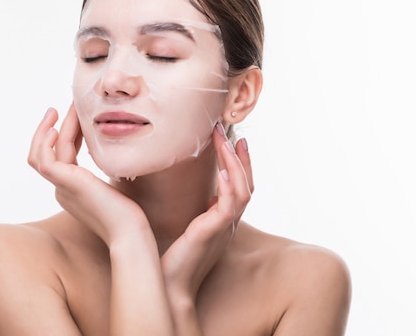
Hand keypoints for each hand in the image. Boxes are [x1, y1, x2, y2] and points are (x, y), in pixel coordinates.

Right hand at [27, 104, 148, 244]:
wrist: (131, 233)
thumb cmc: (130, 213)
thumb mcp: (115, 183)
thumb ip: (108, 169)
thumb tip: (117, 150)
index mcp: (72, 189)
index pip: (58, 157)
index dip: (65, 135)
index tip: (76, 117)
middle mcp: (62, 189)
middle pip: (43, 155)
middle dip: (48, 130)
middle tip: (57, 109)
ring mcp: (62, 188)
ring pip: (41, 154)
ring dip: (46, 130)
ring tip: (57, 110)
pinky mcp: (66, 185)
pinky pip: (45, 161)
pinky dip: (46, 143)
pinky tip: (57, 129)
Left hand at [160, 125, 253, 299]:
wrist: (168, 285)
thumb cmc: (173, 258)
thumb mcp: (186, 226)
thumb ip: (194, 210)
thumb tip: (187, 188)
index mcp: (223, 220)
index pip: (240, 186)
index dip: (240, 163)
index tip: (233, 139)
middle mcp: (229, 223)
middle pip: (247, 184)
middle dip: (240, 156)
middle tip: (229, 131)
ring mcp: (224, 229)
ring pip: (243, 191)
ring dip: (235, 163)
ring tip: (225, 140)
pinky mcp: (214, 233)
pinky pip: (229, 207)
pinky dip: (230, 187)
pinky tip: (224, 171)